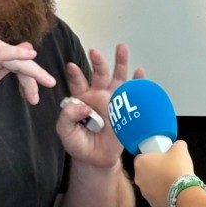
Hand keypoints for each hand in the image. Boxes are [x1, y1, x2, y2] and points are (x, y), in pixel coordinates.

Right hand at [0, 36, 55, 109]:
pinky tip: (31, 54)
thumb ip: (10, 63)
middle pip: (21, 60)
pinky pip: (2, 54)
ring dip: (32, 73)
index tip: (35, 94)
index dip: (31, 75)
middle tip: (50, 86)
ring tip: (44, 86)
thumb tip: (29, 49)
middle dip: (35, 76)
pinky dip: (17, 53)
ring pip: (17, 60)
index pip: (20, 59)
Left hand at [57, 43, 142, 166]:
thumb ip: (67, 117)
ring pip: (117, 78)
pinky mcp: (126, 110)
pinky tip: (140, 73)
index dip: (75, 74)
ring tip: (121, 48)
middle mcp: (97, 96)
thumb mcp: (65, 131)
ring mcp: (113, 101)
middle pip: (98, 74)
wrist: (96, 159)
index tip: (71, 66)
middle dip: (98, 62)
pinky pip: (134, 94)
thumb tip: (81, 106)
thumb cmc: (79, 143)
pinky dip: (138, 83)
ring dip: (120, 63)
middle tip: (95, 52)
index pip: (77, 83)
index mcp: (80, 98)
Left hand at [133, 141, 195, 206]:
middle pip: (144, 171)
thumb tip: (178, 145)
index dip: (152, 156)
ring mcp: (144, 192)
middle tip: (167, 168)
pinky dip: (161, 193)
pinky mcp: (152, 203)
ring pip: (149, 184)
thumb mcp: (180, 149)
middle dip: (154, 170)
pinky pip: (155, 195)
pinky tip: (172, 191)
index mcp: (140, 162)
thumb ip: (177, 144)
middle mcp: (137, 178)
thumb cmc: (177, 168)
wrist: (184, 192)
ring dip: (157, 182)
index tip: (161, 157)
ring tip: (171, 180)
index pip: (142, 156)